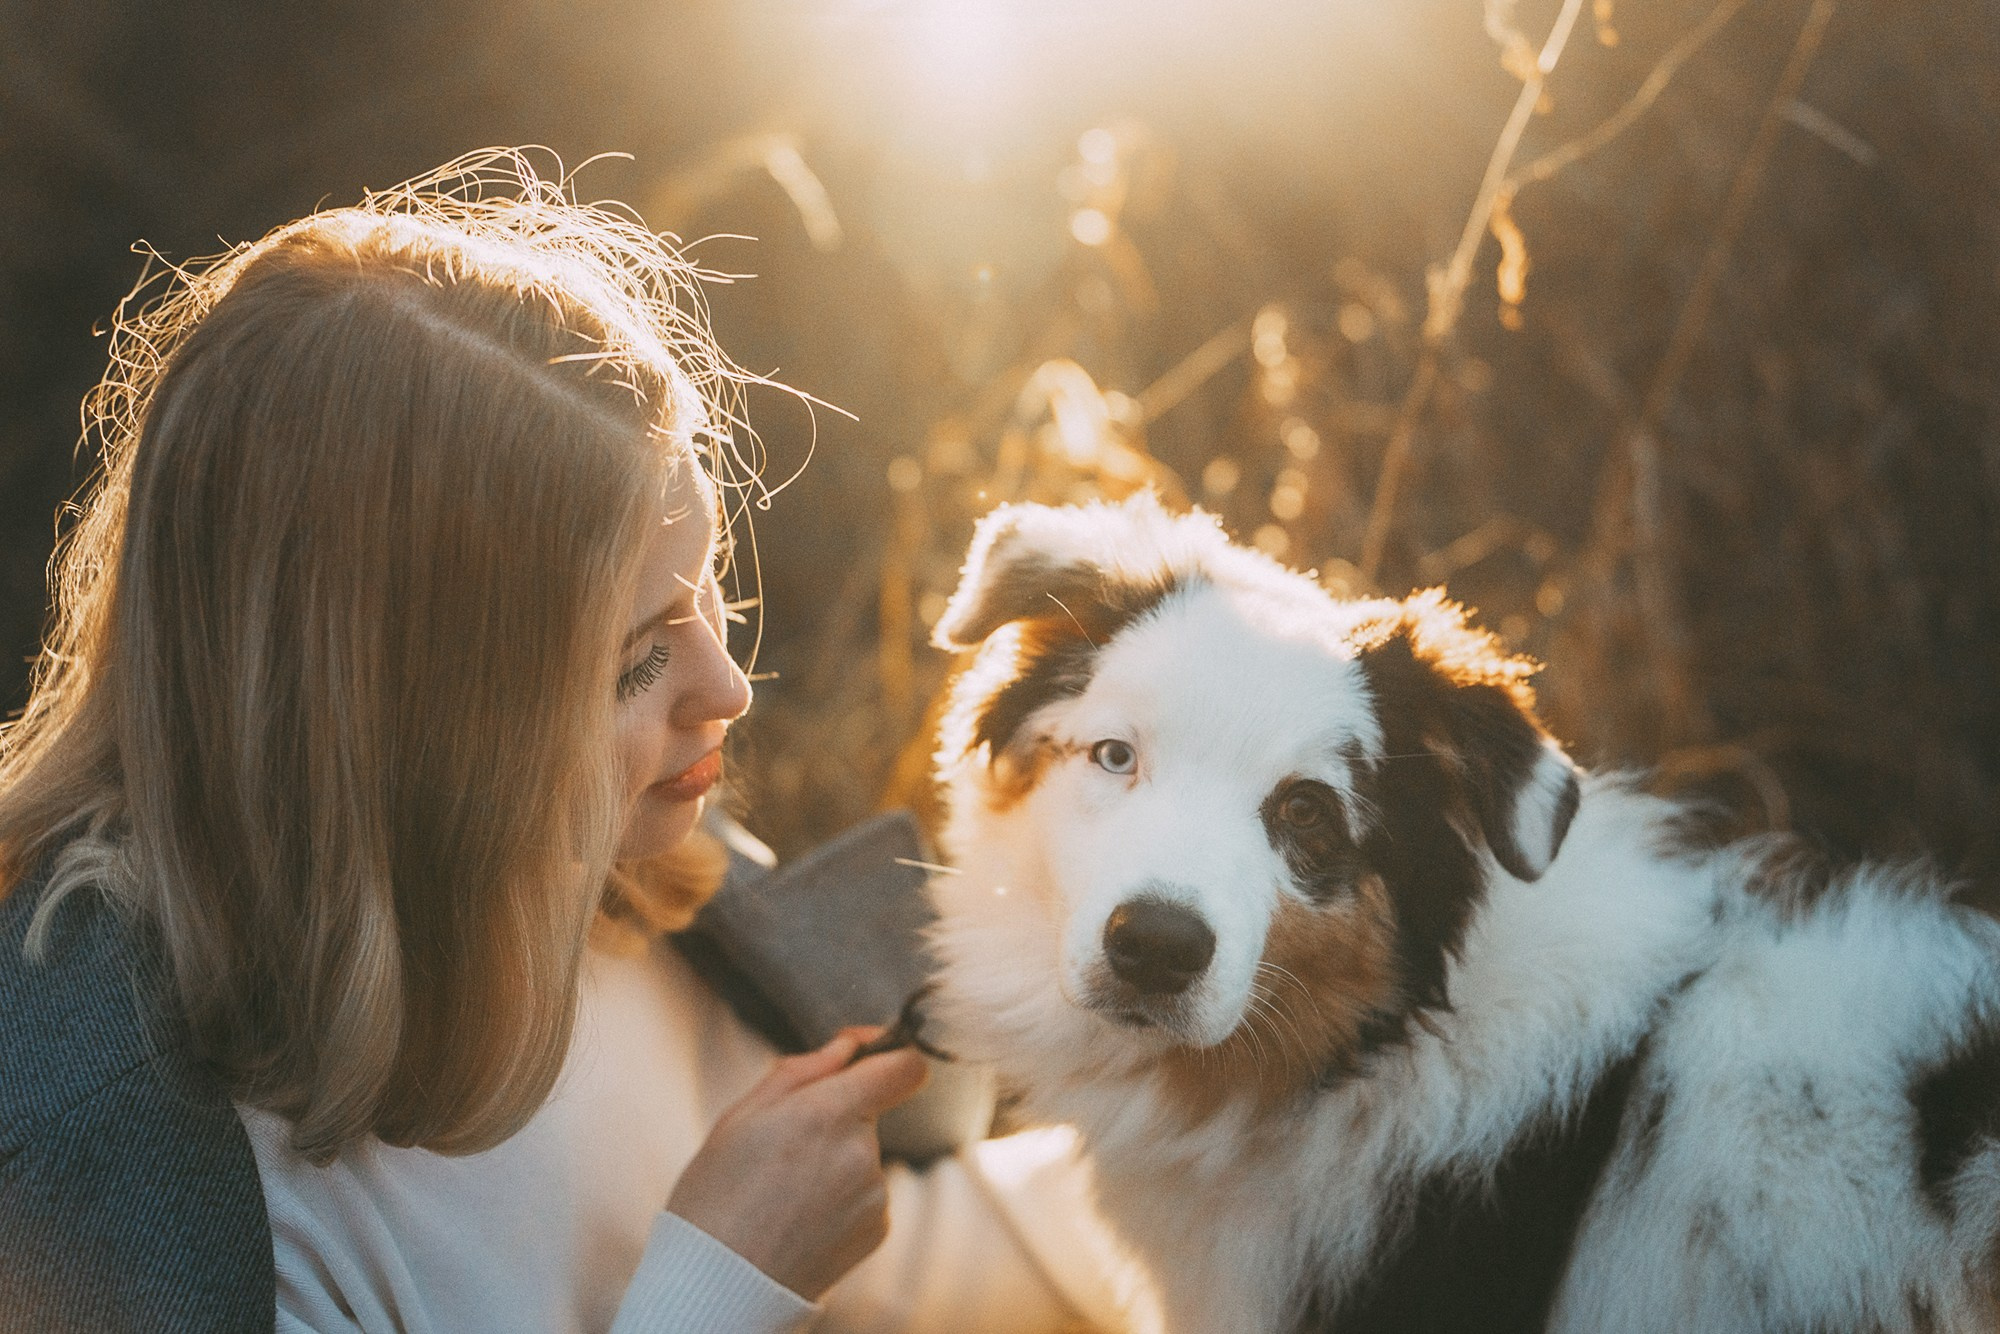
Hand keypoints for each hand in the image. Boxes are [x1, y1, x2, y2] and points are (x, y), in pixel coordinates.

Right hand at [666, 1031, 928, 1300]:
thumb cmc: (716, 1196)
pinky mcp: (877, 1228)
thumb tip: (848, 1045)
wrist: (719, 1284)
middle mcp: (862, 1152)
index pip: (904, 1068)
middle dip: (835, 1120)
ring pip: (863, 1155)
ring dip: (834, 1162)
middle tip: (782, 1149)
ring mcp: (874, 1194)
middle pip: (869, 1114)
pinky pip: (865, 1194)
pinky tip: (799, 1218)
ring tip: (783, 1192)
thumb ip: (802, 1071)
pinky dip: (839, 1198)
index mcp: (827, 1113)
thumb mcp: (740, 1117)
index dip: (890, 1059)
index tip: (866, 1063)